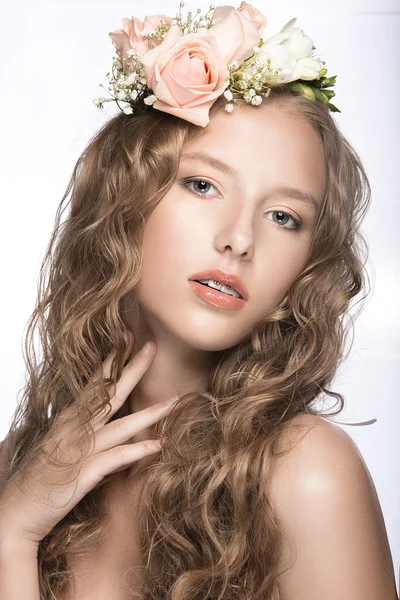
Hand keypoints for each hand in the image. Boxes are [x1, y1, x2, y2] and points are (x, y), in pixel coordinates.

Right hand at [0, 333, 178, 546]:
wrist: (15, 512)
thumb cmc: (38, 479)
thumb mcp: (60, 446)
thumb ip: (81, 432)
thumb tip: (102, 425)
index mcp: (68, 420)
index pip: (94, 384)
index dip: (112, 361)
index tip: (128, 338)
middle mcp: (74, 429)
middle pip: (108, 394)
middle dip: (133, 369)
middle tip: (153, 346)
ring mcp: (79, 450)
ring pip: (120, 426)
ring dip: (150, 413)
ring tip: (175, 400)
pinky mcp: (82, 474)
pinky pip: (115, 459)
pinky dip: (138, 451)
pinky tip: (159, 445)